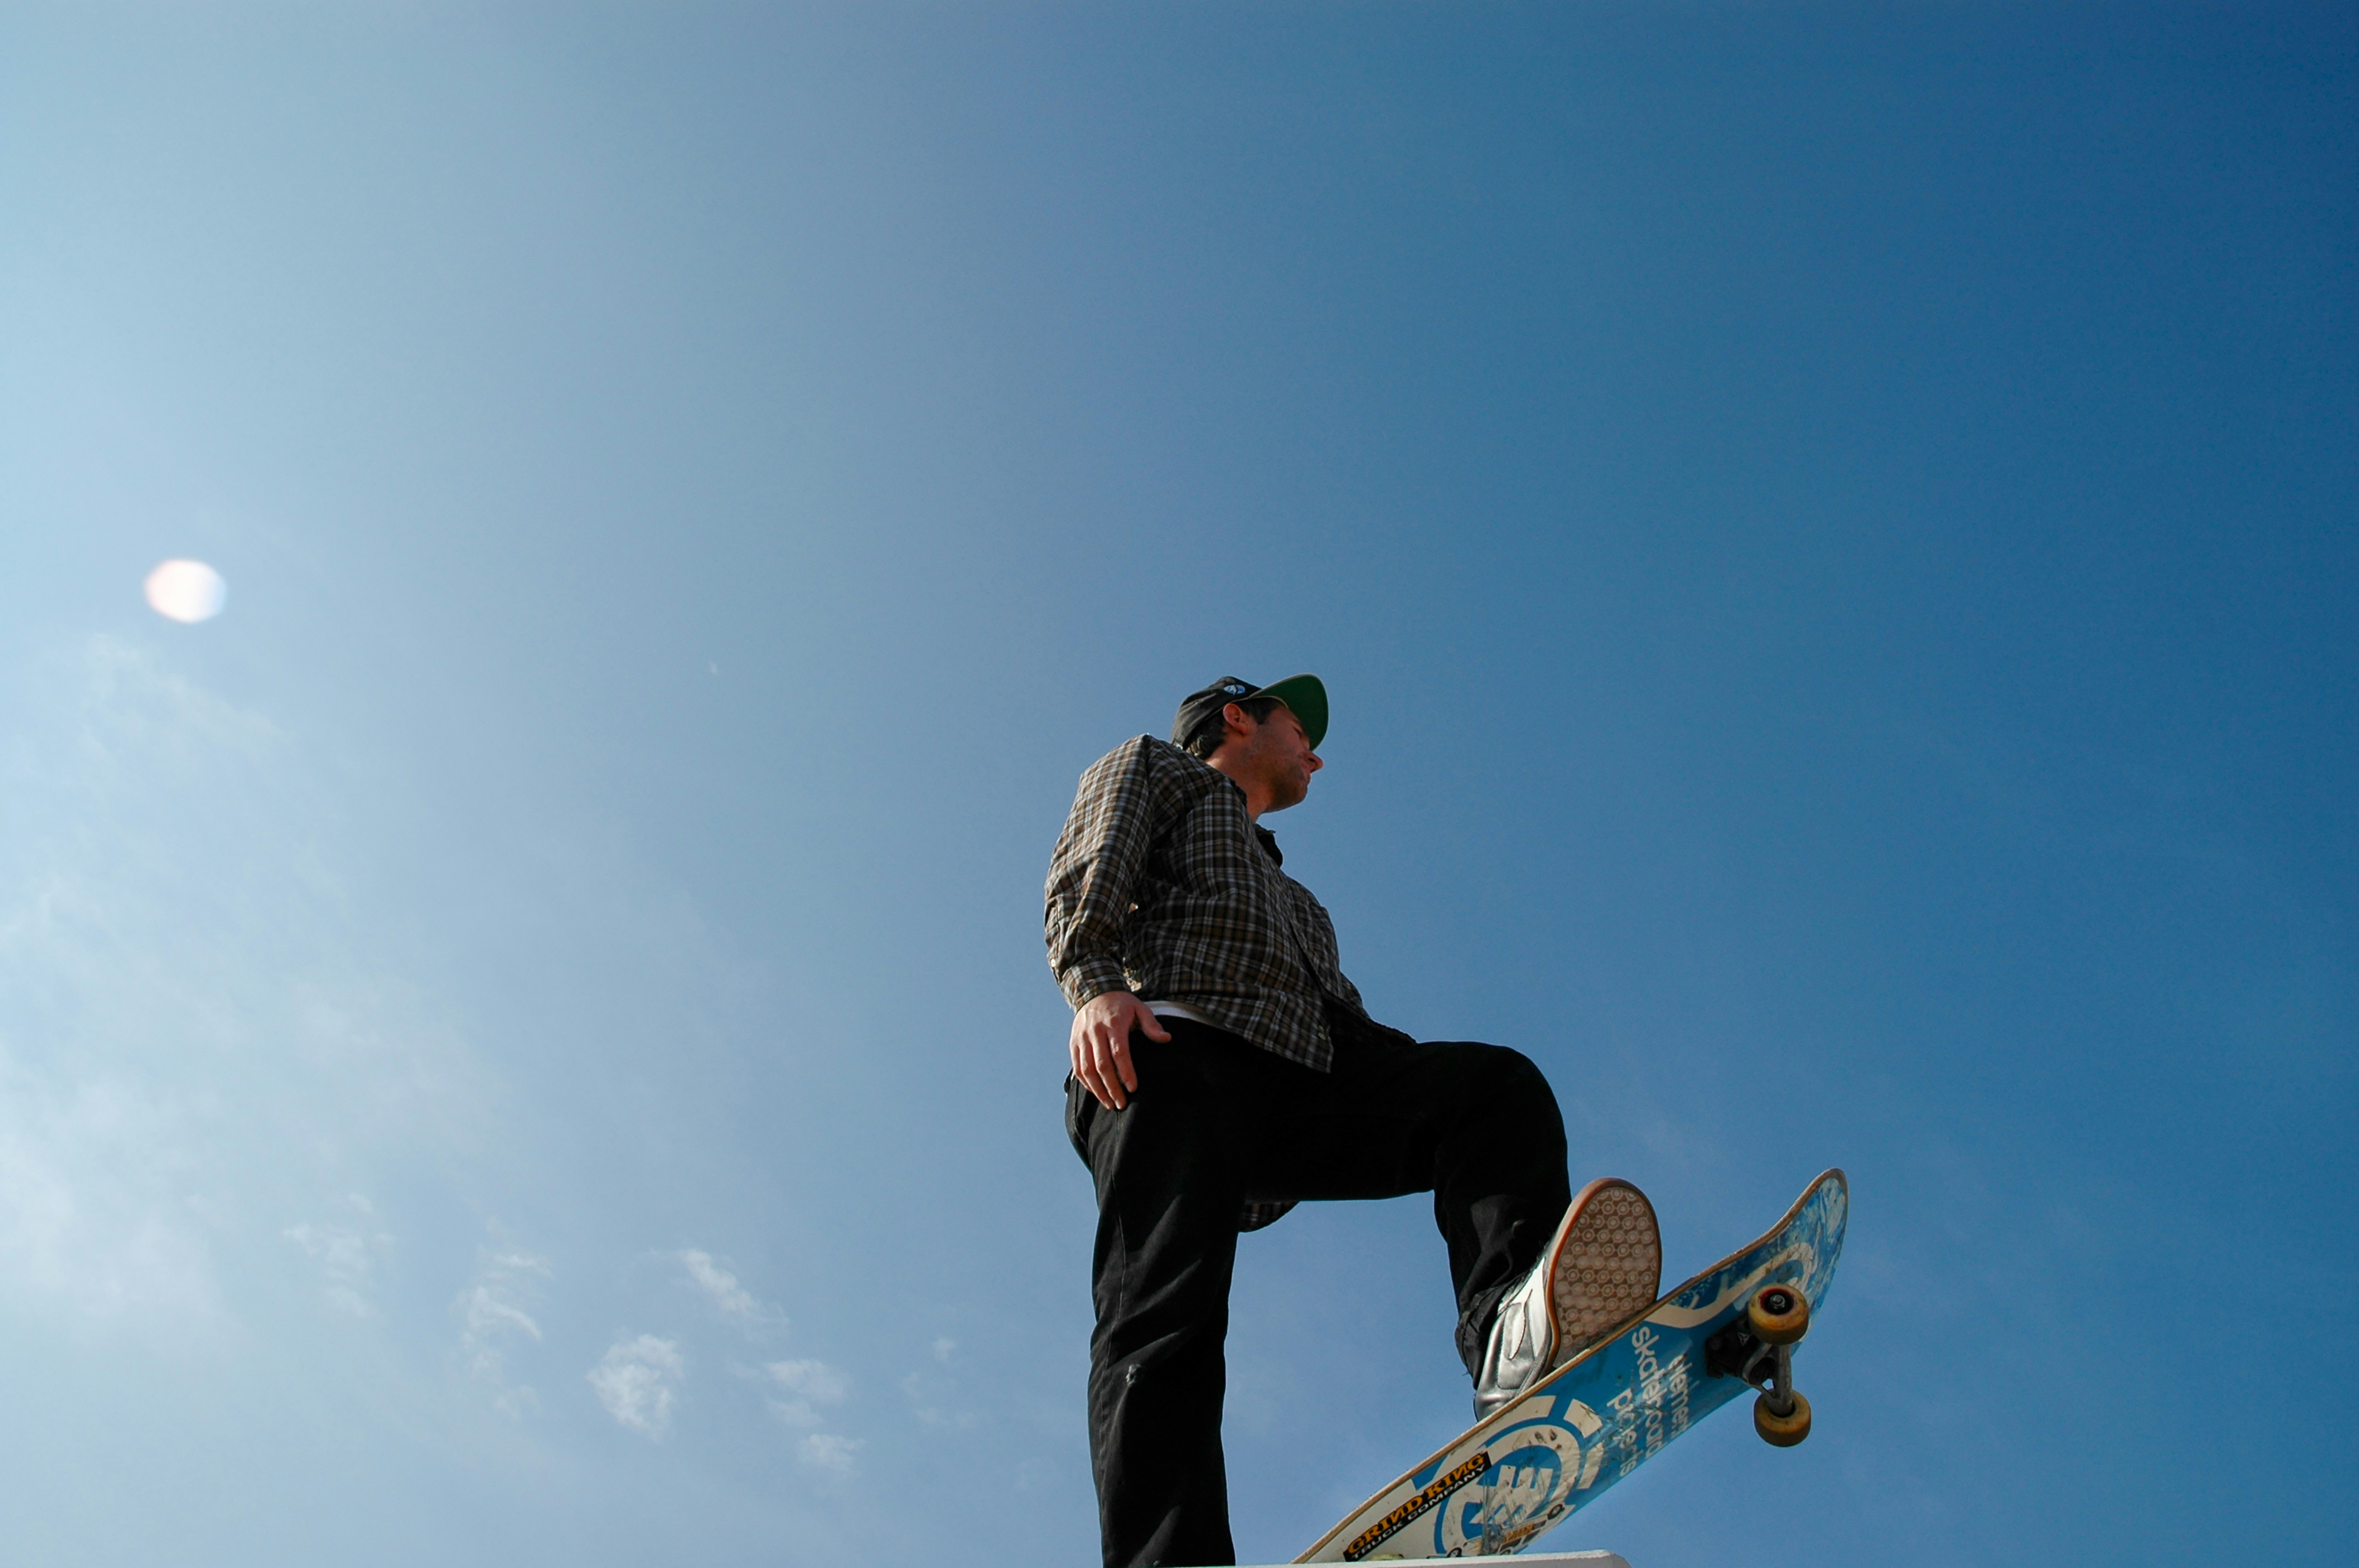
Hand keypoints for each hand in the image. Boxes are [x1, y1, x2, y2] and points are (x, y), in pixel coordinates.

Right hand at [1070, 991, 1167, 1109]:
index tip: (1133, 1088)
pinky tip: (1096, 1093)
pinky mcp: (1073, 1043)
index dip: (1126, 1072)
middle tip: (1122, 1104)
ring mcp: (1081, 1038)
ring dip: (1097, 1090)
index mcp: (1113, 1023)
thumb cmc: (1122, 1005)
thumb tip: (1166, 1039)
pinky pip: (1077, 1067)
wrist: (1094, 992)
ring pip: (1086, 1069)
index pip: (1119, 1052)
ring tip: (1109, 1104)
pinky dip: (1086, 1083)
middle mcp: (1095, 1031)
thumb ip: (1151, 1025)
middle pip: (1102, 1065)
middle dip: (1112, 1087)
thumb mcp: (1139, 1008)